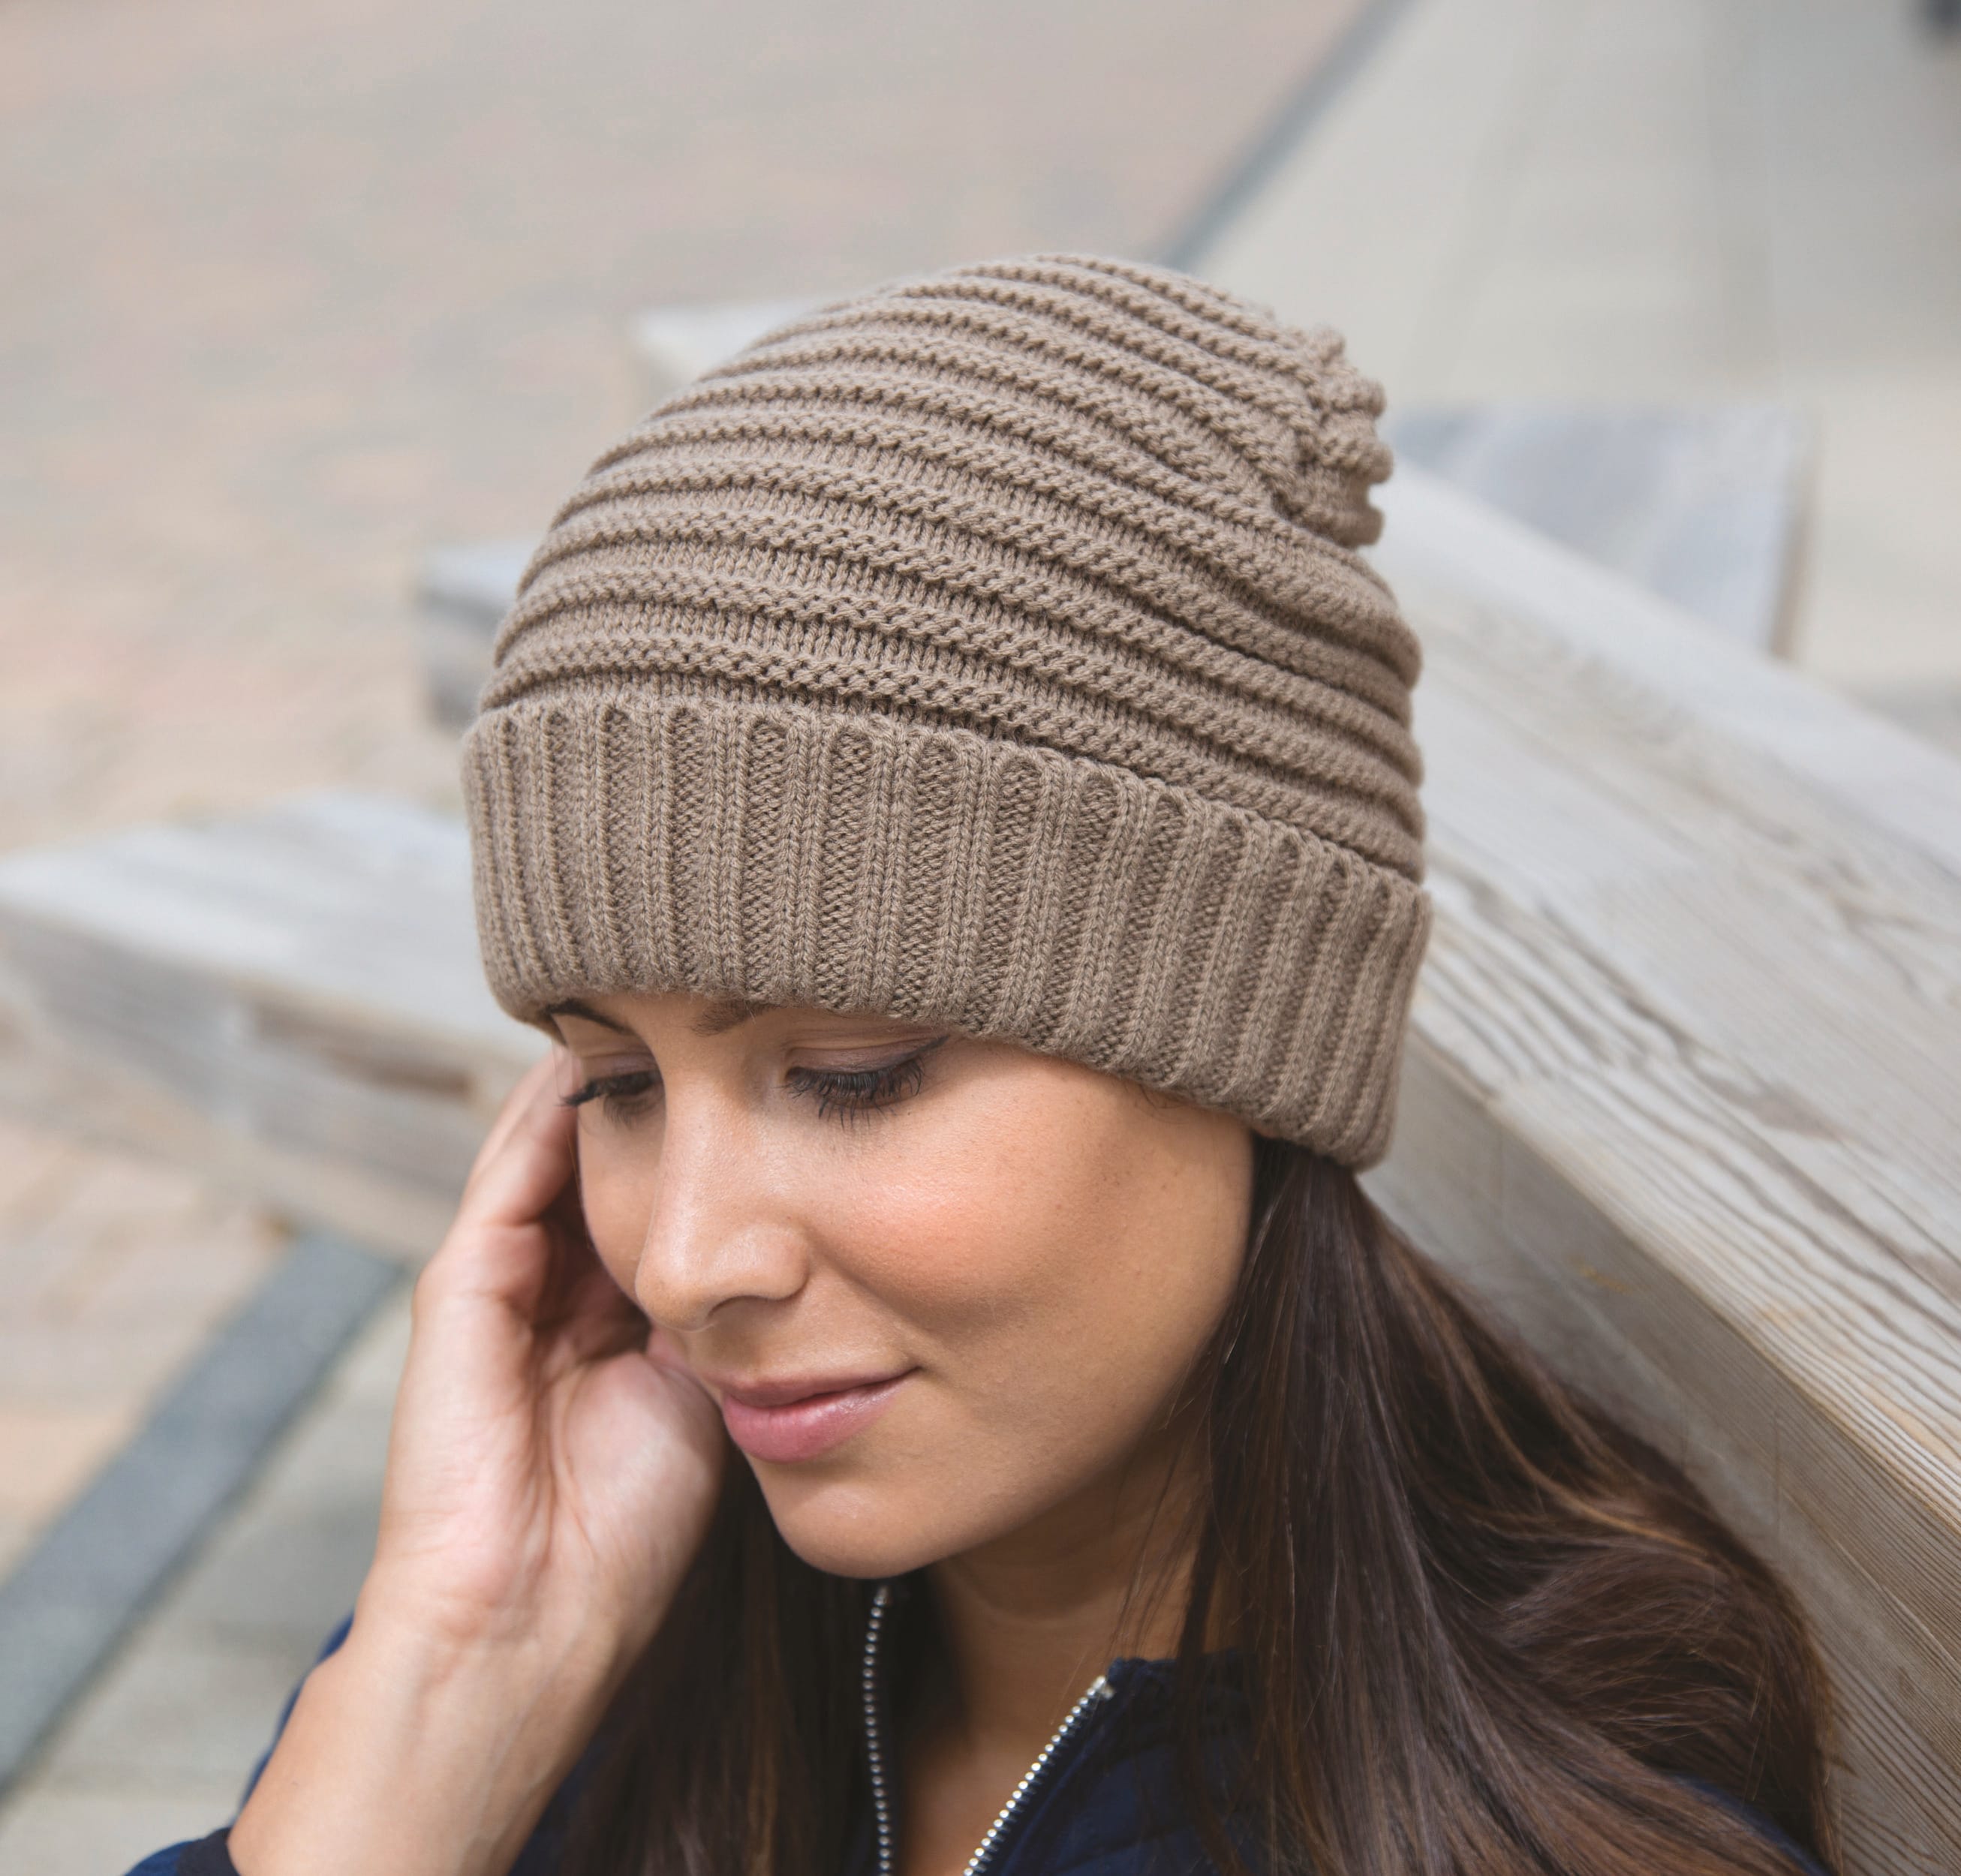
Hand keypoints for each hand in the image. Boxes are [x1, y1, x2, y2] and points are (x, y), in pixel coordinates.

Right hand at [365, 1044, 726, 1662]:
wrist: (533, 1614)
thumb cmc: (628, 1530)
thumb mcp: (704, 1394)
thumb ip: (723, 1311)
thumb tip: (773, 1227)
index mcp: (614, 1323)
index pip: (665, 1205)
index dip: (709, 1145)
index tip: (764, 1076)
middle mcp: (558, 1290)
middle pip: (610, 1167)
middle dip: (658, 1099)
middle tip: (710, 1015)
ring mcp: (502, 1282)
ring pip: (556, 1155)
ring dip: (604, 1086)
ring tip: (651, 1005)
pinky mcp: (460, 1283)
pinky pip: (510, 1175)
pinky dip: (549, 1114)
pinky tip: (591, 1056)